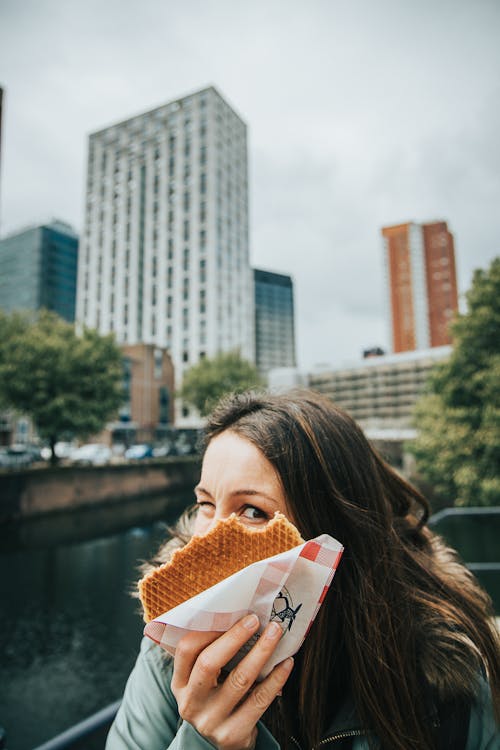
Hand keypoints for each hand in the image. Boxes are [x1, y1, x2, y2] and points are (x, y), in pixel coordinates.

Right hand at [171, 614, 293, 749]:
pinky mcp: (232, 733)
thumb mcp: (203, 682)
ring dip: (261, 651)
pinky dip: (275, 678)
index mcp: (180, 684)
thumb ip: (211, 655)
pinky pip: (259, 700)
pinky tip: (286, 663)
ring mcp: (210, 720)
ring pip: (239, 679)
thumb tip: (239, 616)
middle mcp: (191, 702)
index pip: (186, 650)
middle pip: (209, 663)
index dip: (207, 629)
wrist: (225, 742)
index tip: (230, 613)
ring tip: (275, 632)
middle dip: (234, 637)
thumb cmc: (217, 699)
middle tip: (255, 620)